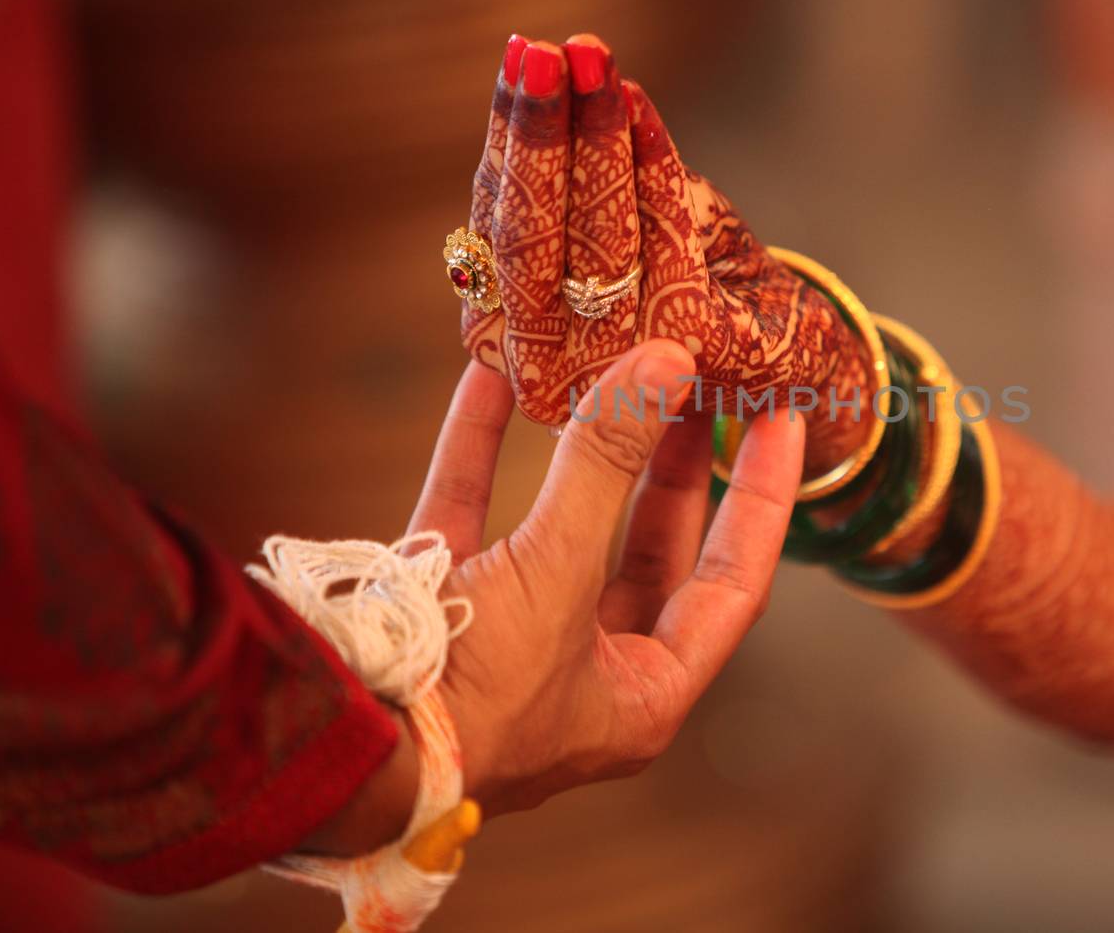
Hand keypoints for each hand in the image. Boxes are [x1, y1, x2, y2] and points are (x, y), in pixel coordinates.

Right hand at [409, 339, 804, 814]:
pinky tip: (493, 378)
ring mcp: (509, 640)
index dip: (762, 499)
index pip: (733, 582)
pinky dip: (480, 449)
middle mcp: (583, 671)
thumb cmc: (466, 699)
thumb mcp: (556, 574)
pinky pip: (472, 514)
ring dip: (584, 449)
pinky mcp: (437, 607)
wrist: (331, 747)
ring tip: (619, 370)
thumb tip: (665, 366)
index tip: (782, 420)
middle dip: (673, 466)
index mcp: (642, 694)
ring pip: (564, 528)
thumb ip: (607, 464)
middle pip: (653, 551)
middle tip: (699, 386)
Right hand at [460, 33, 871, 471]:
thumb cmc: (691, 285)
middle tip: (543, 52)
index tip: (518, 56)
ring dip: (594, 137)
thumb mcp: (612, 234)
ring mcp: (619, 368)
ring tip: (592, 58)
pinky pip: (663, 241)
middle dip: (538, 134)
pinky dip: (651, 169)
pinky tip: (638, 106)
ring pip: (593, 237)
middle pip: (528, 238)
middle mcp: (551, 370)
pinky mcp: (690, 351)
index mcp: (512, 341)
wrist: (791, 362)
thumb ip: (562, 187)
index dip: (506, 140)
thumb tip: (526, 85)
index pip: (494, 228)